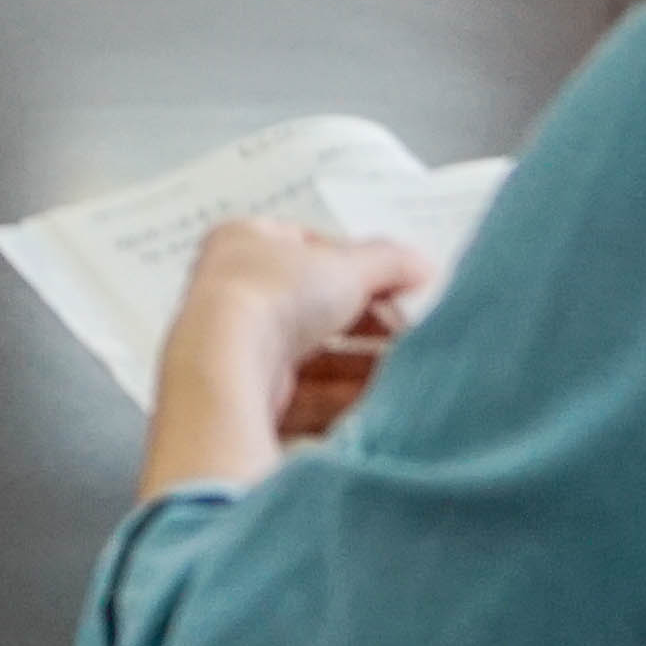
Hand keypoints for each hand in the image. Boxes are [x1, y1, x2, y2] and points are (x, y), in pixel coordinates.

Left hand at [142, 215, 441, 495]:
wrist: (224, 369)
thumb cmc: (271, 297)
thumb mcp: (344, 266)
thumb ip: (388, 263)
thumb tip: (421, 265)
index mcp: (243, 243)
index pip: (311, 248)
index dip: (358, 266)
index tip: (400, 285)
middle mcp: (233, 293)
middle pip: (315, 307)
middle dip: (366, 322)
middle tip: (409, 332)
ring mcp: (236, 347)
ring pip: (312, 356)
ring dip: (360, 364)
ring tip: (403, 370)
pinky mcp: (246, 396)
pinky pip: (304, 397)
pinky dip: (342, 398)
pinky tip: (377, 402)